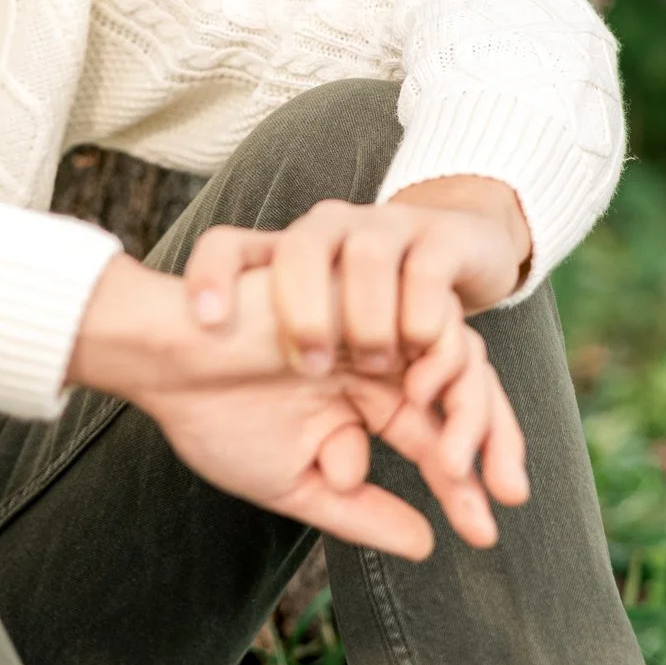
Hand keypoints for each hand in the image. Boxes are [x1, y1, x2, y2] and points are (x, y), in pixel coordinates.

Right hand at [68, 257, 527, 555]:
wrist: (166, 360)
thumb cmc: (214, 418)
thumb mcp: (296, 481)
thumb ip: (359, 511)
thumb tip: (426, 545)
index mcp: (365, 401)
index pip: (436, 438)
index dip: (465, 485)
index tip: (481, 535)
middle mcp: (379, 360)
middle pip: (466, 393)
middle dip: (492, 444)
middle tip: (500, 495)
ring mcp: (375, 322)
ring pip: (458, 356)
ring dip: (466, 410)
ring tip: (448, 461)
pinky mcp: (365, 290)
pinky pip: (430, 316)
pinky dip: (438, 355)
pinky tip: (419, 399)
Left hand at [181, 176, 531, 378]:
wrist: (459, 251)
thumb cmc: (376, 306)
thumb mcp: (328, 335)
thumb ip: (288, 369)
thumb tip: (271, 434)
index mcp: (288, 251)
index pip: (228, 246)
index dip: (211, 276)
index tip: (206, 321)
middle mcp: (331, 230)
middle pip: (300, 249)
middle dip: (302, 310)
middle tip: (312, 366)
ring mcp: (387, 230)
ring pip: (366, 254)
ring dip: (366, 316)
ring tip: (372, 366)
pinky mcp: (442, 243)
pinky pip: (428, 272)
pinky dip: (423, 317)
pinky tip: (418, 351)